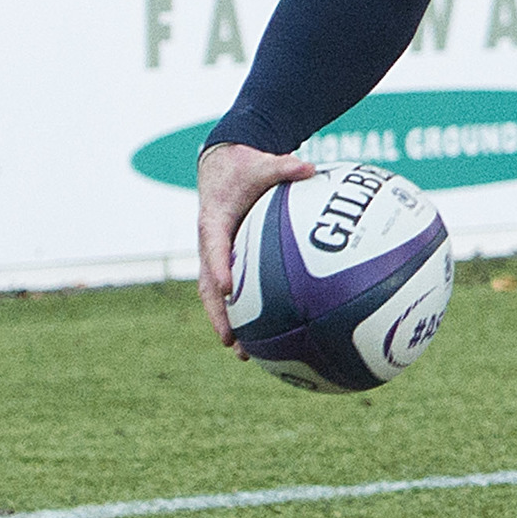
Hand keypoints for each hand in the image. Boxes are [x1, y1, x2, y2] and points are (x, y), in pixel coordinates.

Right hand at [196, 141, 319, 344]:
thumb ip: (283, 166)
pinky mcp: (225, 263)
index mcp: (213, 220)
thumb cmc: (242, 166)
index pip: (213, 246)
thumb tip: (308, 167)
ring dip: (227, 324)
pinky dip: (243, 315)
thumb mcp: (261, 162)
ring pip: (216, 297)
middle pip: (208, 286)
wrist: (221, 168)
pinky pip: (232, 292)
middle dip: (218, 315)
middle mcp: (209, 245)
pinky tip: (267, 338)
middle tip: (232, 341)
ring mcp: (215, 258)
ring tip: (245, 355)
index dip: (218, 267)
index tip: (227, 288)